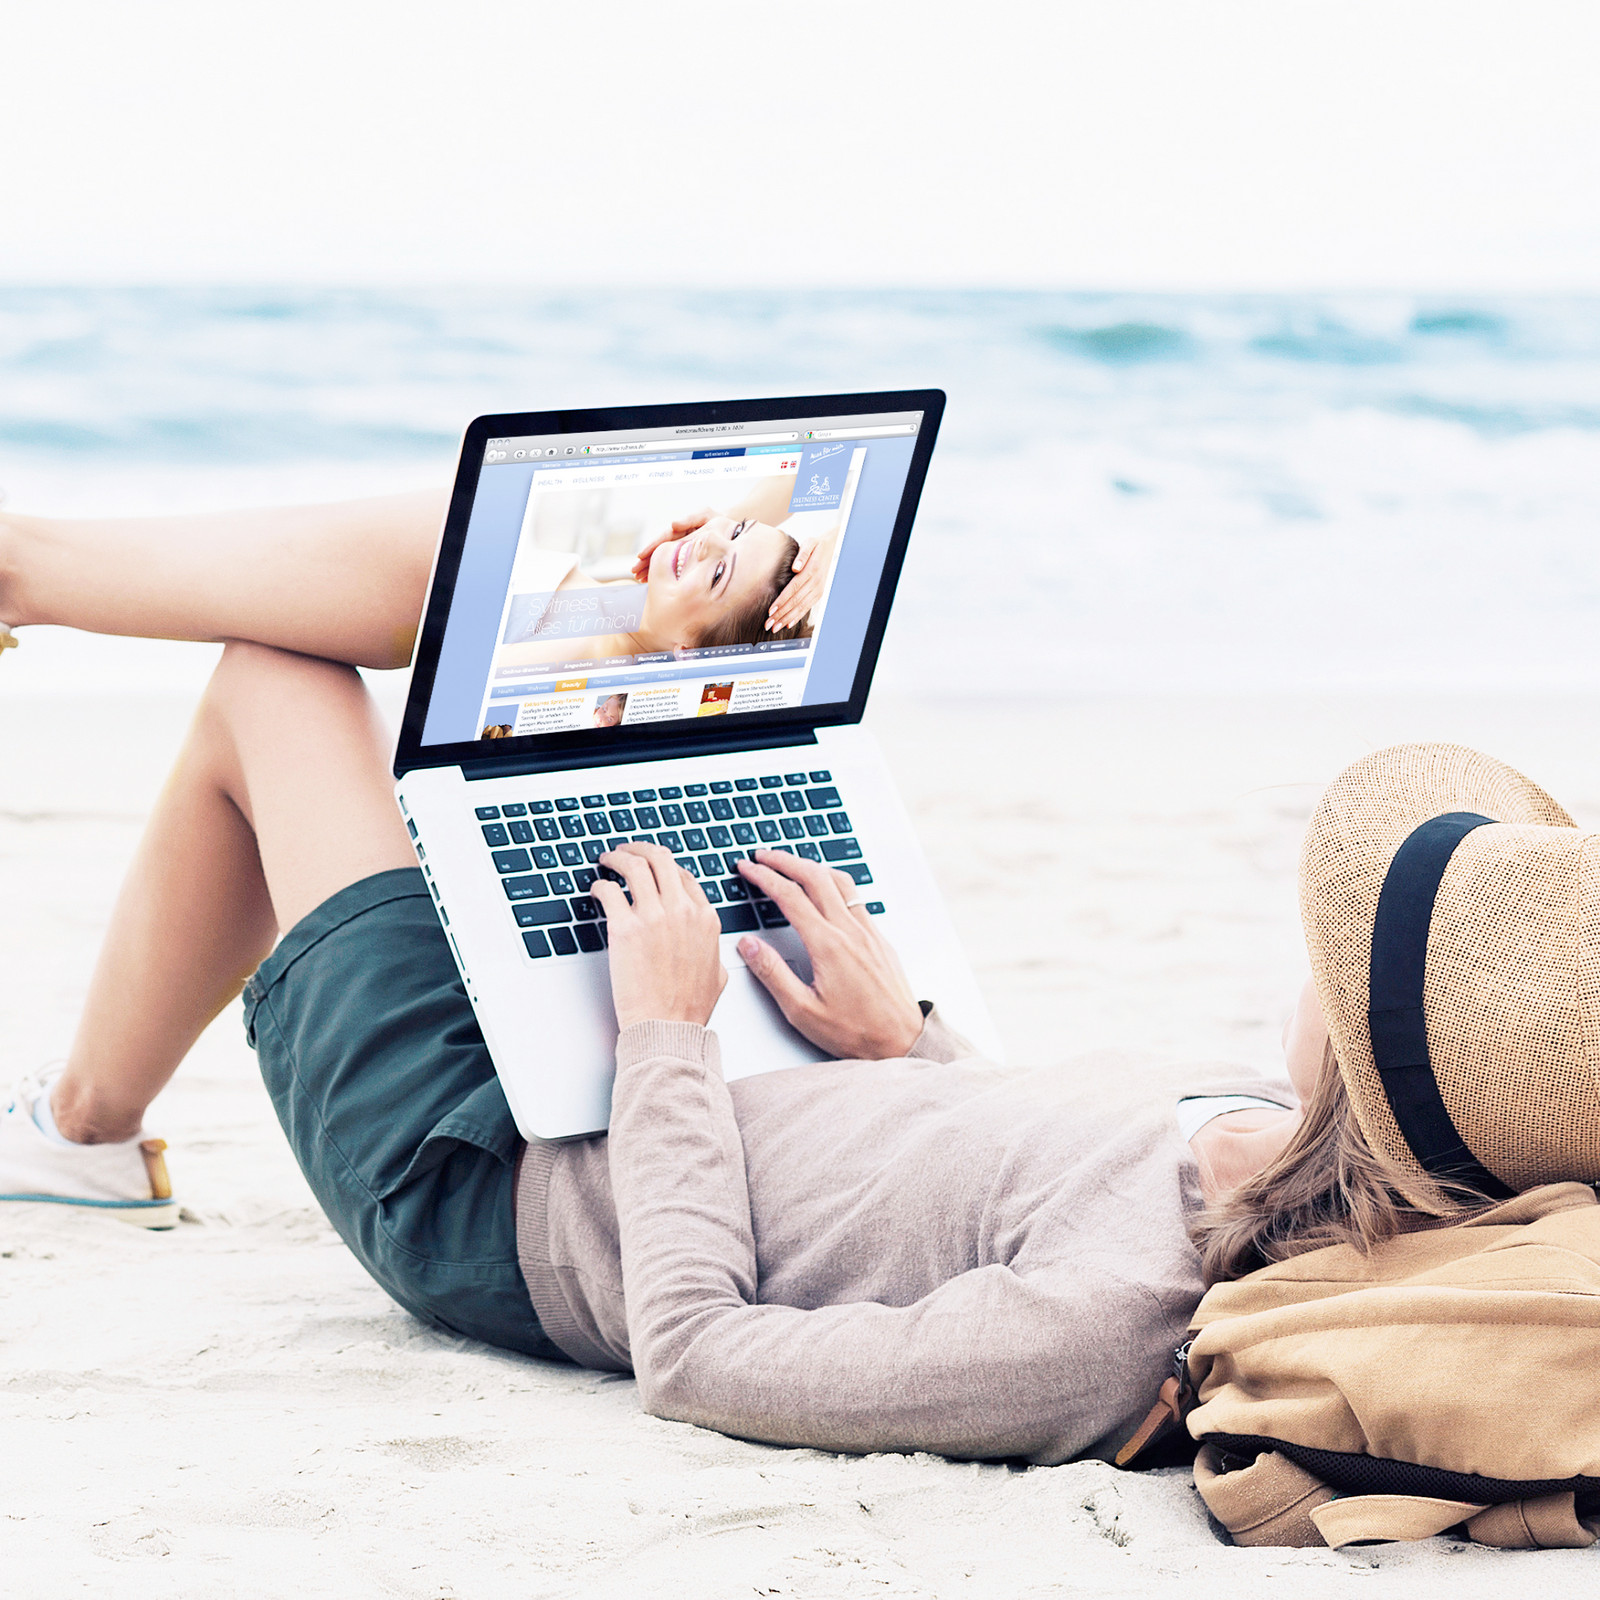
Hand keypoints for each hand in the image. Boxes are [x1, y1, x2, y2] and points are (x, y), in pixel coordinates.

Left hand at [593, 843, 726, 1030]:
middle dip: (640, 848)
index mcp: (705, 918)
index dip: (664, 865)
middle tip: (626, 850)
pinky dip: (601, 885)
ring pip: (634, 865)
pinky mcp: (624, 929)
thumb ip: (713, 951)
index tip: (652, 865)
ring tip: (608, 859)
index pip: (683, 875)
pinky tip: (597, 889)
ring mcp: (654, 917)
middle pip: (660, 858)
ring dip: (617, 857)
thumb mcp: (717, 974)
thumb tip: (711, 948)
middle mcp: (681, 911)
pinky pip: (609, 891)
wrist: (667, 1027)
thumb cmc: (688, 1008)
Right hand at [631, 508, 714, 582]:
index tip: (640, 556)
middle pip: (659, 551)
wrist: (730, 529)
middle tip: (634, 572)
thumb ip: (691, 519)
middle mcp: (678, 539)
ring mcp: (681, 549)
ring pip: (662, 560)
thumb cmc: (718, 521)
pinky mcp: (686, 558)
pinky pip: (671, 566)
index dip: (652, 547)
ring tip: (639, 579)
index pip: (663, 539)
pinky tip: (651, 581)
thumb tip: (673, 524)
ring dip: (650, 568)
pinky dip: (661, 572)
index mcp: (681, 529)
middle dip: (646, 561)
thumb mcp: (706, 515)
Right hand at [734, 850, 921, 1059]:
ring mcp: (869, 932)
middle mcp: (850, 931)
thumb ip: (772, 973)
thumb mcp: (802, 1011)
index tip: (748, 868)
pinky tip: (827, 889)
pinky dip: (834, 882)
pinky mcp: (880, 939)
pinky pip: (855, 897)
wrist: (901, 1041)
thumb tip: (748, 945)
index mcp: (828, 946)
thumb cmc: (856, 1032)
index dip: (764, 877)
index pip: (789, 896)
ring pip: (839, 881)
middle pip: (815, 877)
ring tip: (792, 863)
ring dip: (812, 866)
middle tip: (763, 855)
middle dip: (785, 860)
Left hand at [765, 526, 835, 632]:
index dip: (781, 601)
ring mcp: (818, 590)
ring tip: (775, 627)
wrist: (833, 548)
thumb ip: (802, 554)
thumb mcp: (810, 543)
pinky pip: (807, 608)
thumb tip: (795, 567)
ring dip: (787, 619)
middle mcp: (815, 583)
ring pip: (801, 608)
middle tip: (768, 624)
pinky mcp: (819, 594)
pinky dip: (797, 617)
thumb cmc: (817, 546)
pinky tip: (788, 624)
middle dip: (781, 614)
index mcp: (811, 572)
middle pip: (795, 602)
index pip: (793, 590)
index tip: (771, 611)